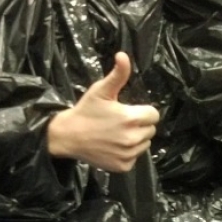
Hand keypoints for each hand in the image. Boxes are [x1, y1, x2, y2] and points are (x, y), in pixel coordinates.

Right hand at [47, 52, 159, 171]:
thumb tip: (123, 55)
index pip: (153, 115)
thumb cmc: (86, 111)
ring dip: (136, 139)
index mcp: (131, 118)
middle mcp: (132, 138)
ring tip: (116, 134)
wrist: (68, 136)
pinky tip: (113, 146)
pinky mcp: (123, 166)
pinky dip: (127, 153)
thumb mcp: (101, 90)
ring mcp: (128, 154)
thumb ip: (118, 74)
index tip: (128, 111)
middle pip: (150, 130)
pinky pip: (135, 158)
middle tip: (121, 123)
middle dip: (140, 125)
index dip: (143, 112)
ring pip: (144, 144)